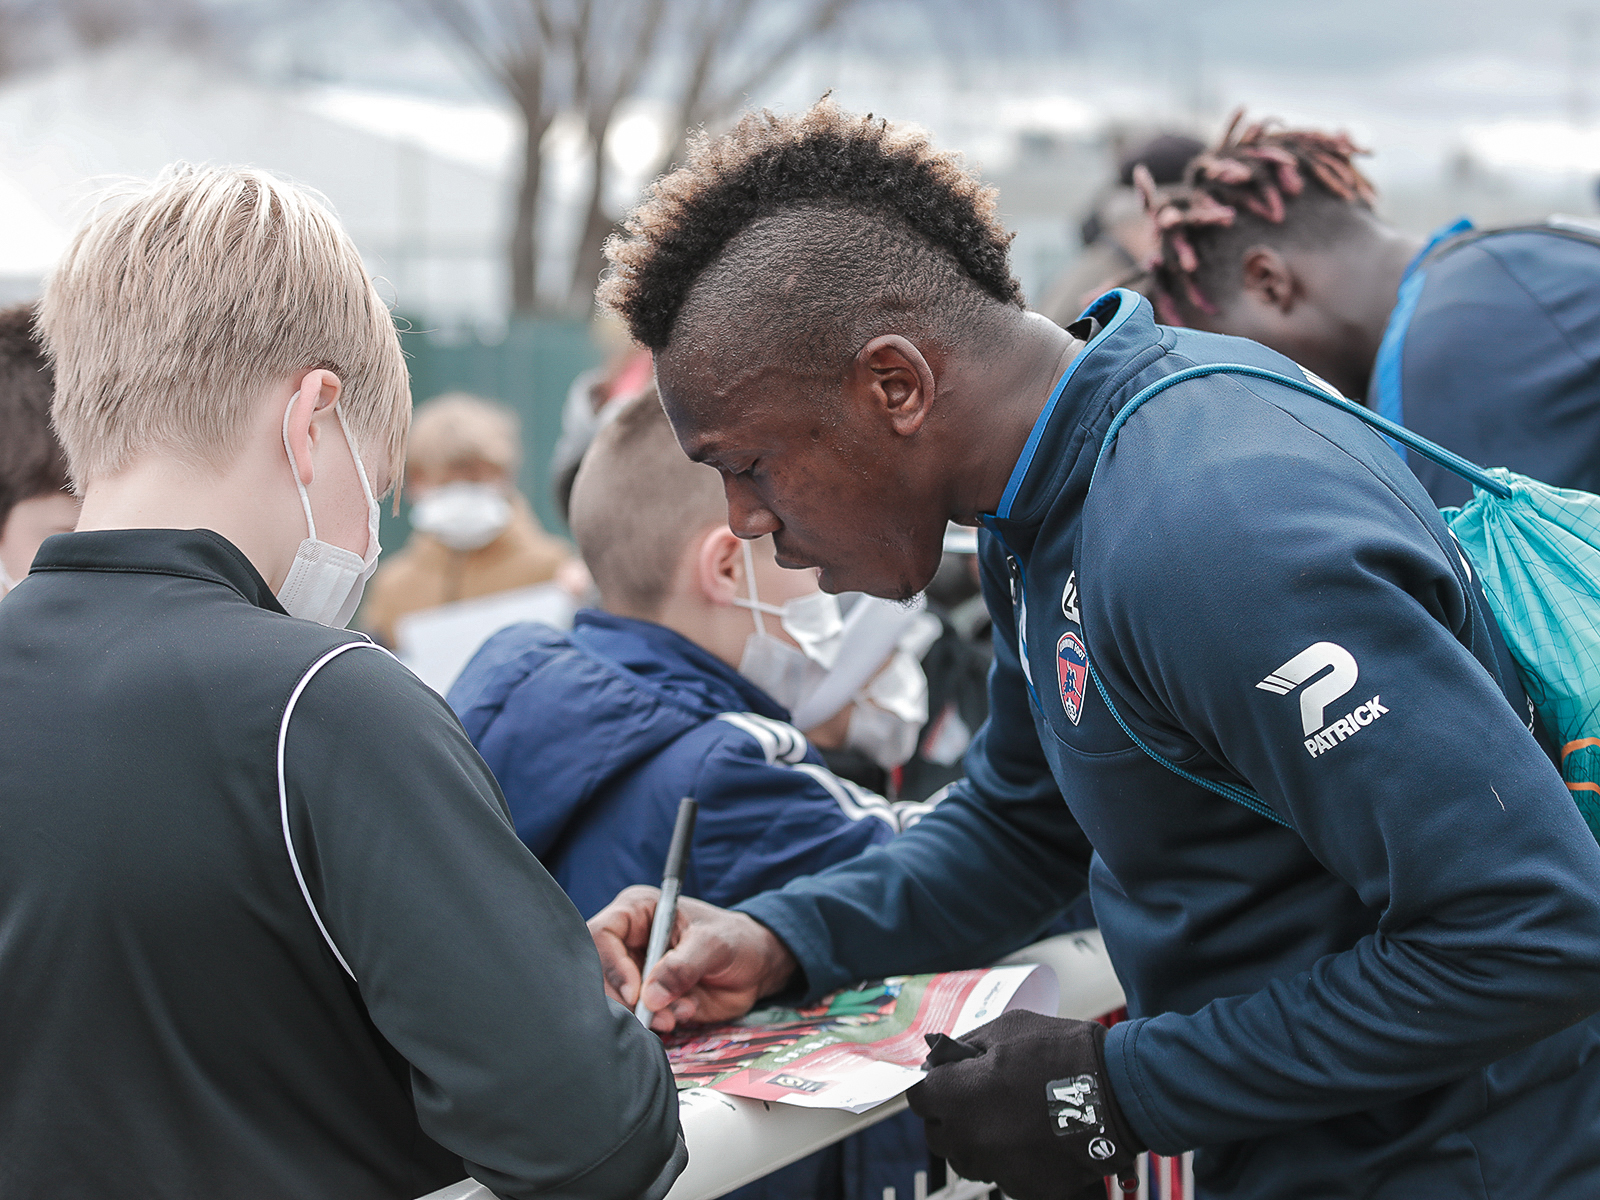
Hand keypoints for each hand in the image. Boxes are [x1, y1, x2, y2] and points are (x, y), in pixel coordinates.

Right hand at [587, 885, 798, 1032]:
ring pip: (615, 999)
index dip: (611, 965)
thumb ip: (682, 967)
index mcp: (638, 911)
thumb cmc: (735, 940)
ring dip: (645, 1014)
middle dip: (628, 999)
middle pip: (600, 972)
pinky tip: (683, 1013)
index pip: (602, 934)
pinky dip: (656, 1021)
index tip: (635, 993)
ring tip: (680, 1012)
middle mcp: (629, 940)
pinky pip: (636, 1015)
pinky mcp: (646, 997)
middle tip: (659, 1014)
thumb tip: (650, 997)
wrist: (756, 967)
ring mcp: (636, 970)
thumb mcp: (713, 945)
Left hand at [907, 1010, 1142, 1199]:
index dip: (935, 1086)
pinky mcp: (1025, 1189)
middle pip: (938, 1134)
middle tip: (979, 1099)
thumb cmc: (1062, 1052)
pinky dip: (1012, 1160)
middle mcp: (969, 1138)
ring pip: (968, 1159)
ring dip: (977, 1141)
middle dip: (951, 1115)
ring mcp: (997, 1168)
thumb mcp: (1007, 1029)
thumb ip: (966, 1047)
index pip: (920, 1098)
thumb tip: (942, 1061)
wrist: (1119, 1090)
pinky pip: (1003, 1175)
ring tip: (1009, 1119)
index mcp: (957, 1096)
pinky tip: (1034, 1138)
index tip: (950, 1081)